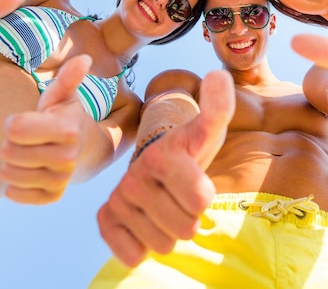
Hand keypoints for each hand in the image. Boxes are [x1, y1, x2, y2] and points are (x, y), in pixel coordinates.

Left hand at [0, 54, 91, 203]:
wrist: (83, 149)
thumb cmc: (65, 117)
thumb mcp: (63, 96)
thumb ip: (68, 78)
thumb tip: (84, 59)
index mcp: (69, 130)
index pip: (14, 128)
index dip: (15, 122)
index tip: (28, 119)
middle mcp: (67, 159)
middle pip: (8, 152)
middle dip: (11, 142)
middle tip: (29, 138)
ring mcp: (61, 180)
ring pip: (7, 174)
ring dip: (11, 162)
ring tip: (29, 152)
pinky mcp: (52, 197)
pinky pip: (14, 193)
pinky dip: (14, 182)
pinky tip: (30, 169)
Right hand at [97, 69, 234, 266]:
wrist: (157, 164)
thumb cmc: (189, 150)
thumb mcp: (208, 130)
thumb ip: (218, 107)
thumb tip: (217, 75)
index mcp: (161, 155)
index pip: (199, 201)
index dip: (204, 197)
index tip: (198, 181)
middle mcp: (134, 177)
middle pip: (184, 228)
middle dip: (189, 218)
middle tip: (182, 198)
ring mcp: (118, 198)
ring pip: (161, 245)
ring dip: (170, 232)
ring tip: (167, 208)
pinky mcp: (106, 219)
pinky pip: (131, 254)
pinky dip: (144, 246)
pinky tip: (147, 222)